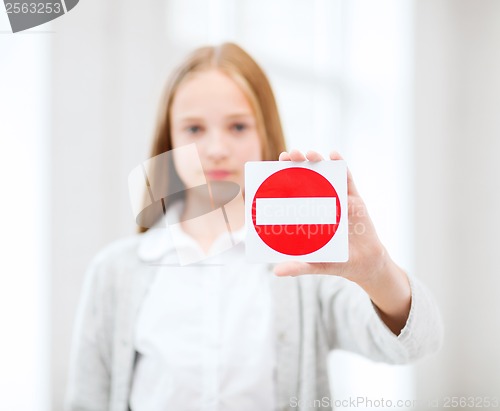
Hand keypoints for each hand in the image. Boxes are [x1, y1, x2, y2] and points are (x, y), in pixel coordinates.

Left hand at [274, 149, 385, 285]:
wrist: (364, 264)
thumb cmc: (336, 261)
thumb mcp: (315, 264)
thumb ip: (297, 266)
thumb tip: (276, 272)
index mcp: (308, 213)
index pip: (292, 190)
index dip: (283, 177)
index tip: (273, 167)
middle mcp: (321, 202)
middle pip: (307, 176)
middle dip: (298, 162)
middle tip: (290, 155)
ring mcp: (338, 198)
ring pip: (326, 173)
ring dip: (318, 159)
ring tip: (311, 154)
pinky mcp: (355, 199)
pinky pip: (348, 178)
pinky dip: (342, 165)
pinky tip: (335, 155)